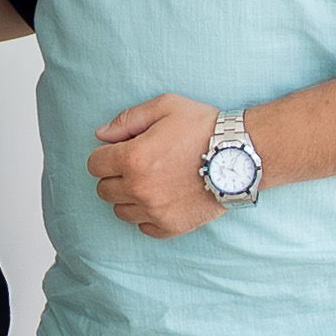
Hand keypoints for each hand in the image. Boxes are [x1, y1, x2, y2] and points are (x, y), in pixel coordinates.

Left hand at [89, 94, 223, 238]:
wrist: (240, 155)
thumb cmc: (203, 127)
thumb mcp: (165, 107)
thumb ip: (127, 120)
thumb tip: (100, 135)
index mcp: (132, 158)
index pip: (95, 164)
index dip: (106, 155)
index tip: (122, 151)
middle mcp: (139, 188)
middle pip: (104, 190)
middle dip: (115, 176)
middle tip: (138, 166)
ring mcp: (154, 211)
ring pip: (120, 211)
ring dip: (129, 197)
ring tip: (151, 182)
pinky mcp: (171, 226)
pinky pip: (143, 227)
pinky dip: (147, 216)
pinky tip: (161, 200)